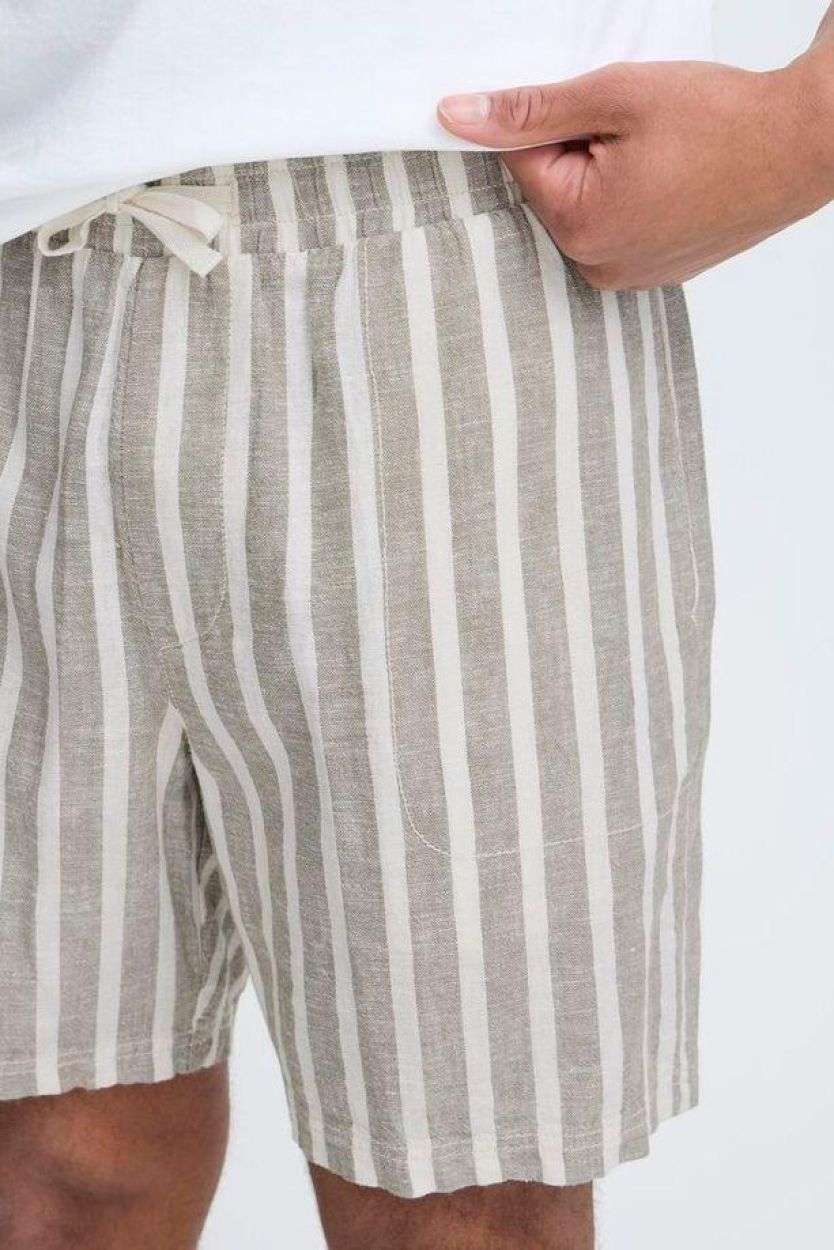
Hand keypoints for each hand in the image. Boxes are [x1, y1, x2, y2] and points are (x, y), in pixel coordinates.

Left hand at [437, 52, 833, 289]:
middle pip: (551, 189)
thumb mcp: (614, 96)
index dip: (553, 118)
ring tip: (661, 150)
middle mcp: (599, 267)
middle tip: (635, 125)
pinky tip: (671, 173)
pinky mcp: (655, 272)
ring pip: (585, 206)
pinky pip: (619, 226)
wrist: (804, 145)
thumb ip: (529, 110)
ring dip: (605, 170)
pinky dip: (632, 194)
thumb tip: (456, 116)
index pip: (520, 161)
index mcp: (581, 228)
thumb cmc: (723, 121)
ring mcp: (630, 276)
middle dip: (578, 147)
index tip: (597, 104)